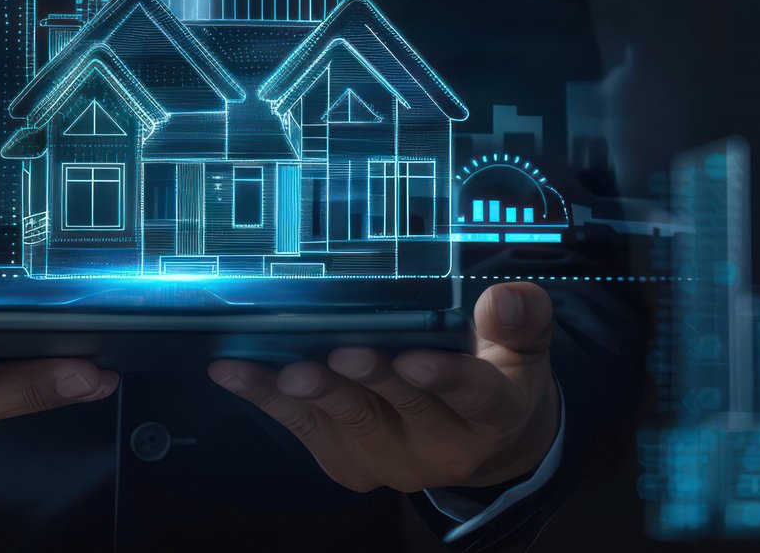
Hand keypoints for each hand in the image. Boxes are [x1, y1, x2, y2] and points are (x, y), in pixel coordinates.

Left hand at [210, 282, 559, 492]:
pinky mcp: (348, 463)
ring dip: (315, 398)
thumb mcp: (526, 349)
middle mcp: (441, 448)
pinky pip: (304, 430)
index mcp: (492, 415)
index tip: (414, 359)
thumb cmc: (499, 378)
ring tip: (287, 372)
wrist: (484, 445)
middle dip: (371, 383)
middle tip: (343, 355)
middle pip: (403, 412)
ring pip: (349, 424)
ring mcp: (390, 461)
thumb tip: (505, 296)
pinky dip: (267, 400)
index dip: (443, 379)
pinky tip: (232, 372)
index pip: (472, 396)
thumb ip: (521, 321)